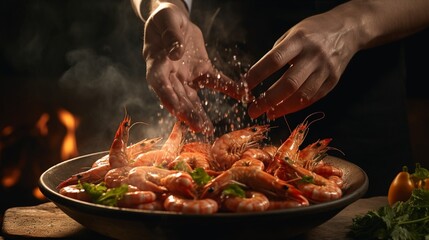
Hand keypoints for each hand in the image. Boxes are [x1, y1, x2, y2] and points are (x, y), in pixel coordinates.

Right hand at [143, 3, 246, 133]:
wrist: (174, 20)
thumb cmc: (166, 19)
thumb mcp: (167, 20)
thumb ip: (171, 36)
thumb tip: (175, 53)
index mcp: (157, 64)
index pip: (160, 85)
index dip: (168, 99)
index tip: (177, 112)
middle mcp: (170, 75)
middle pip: (177, 97)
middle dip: (187, 113)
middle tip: (199, 128)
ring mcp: (185, 77)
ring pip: (192, 98)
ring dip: (200, 113)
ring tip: (209, 129)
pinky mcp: (201, 72)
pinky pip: (214, 83)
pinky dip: (227, 89)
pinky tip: (240, 95)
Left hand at [245, 11, 357, 119]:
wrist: (348, 30)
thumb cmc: (313, 32)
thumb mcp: (292, 33)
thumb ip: (278, 53)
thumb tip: (258, 77)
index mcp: (299, 40)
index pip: (274, 60)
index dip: (257, 75)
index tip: (243, 87)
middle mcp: (314, 55)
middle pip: (288, 83)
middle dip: (268, 100)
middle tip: (252, 110)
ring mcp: (326, 69)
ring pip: (302, 95)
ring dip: (282, 108)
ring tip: (267, 113)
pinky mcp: (333, 80)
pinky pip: (312, 98)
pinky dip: (296, 106)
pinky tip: (283, 110)